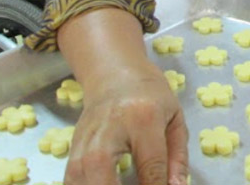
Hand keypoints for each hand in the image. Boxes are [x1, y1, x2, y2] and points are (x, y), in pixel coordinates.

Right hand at [58, 8, 188, 184]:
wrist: (115, 74)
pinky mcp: (72, 147)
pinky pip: (71, 178)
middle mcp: (109, 129)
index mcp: (144, 119)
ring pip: (80, 178)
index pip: (150, 165)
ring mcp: (86, 139)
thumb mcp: (175, 119)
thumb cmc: (151, 96)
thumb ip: (178, 158)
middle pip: (102, 174)